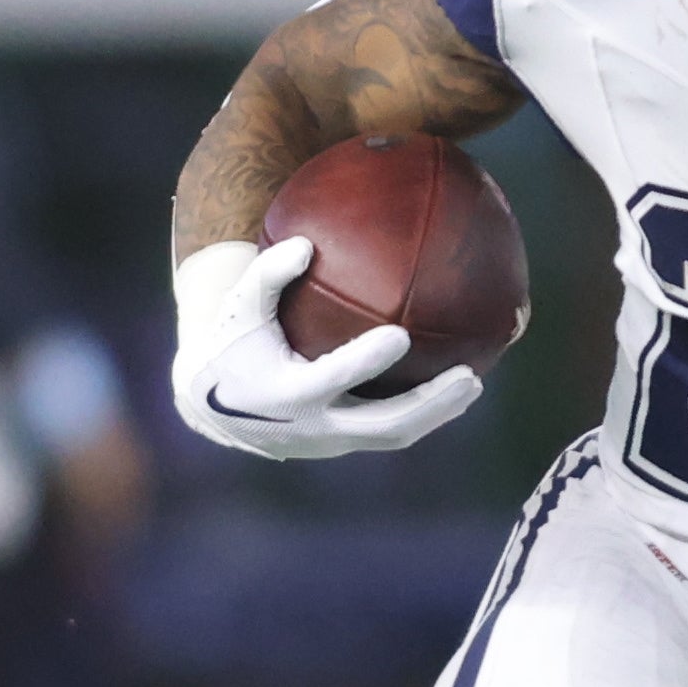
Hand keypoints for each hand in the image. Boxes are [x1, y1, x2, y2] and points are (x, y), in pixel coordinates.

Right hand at [168, 237, 477, 460]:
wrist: (216, 408)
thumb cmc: (233, 345)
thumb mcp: (239, 308)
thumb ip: (267, 275)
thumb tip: (305, 243)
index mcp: (289, 392)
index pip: (334, 378)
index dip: (366, 361)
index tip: (401, 336)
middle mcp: (316, 426)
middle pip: (384, 425)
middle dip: (430, 405)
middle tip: (468, 377)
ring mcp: (332, 441)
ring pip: (394, 436)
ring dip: (437, 414)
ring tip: (471, 385)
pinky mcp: (343, 443)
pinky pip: (389, 431)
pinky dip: (423, 413)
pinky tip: (451, 387)